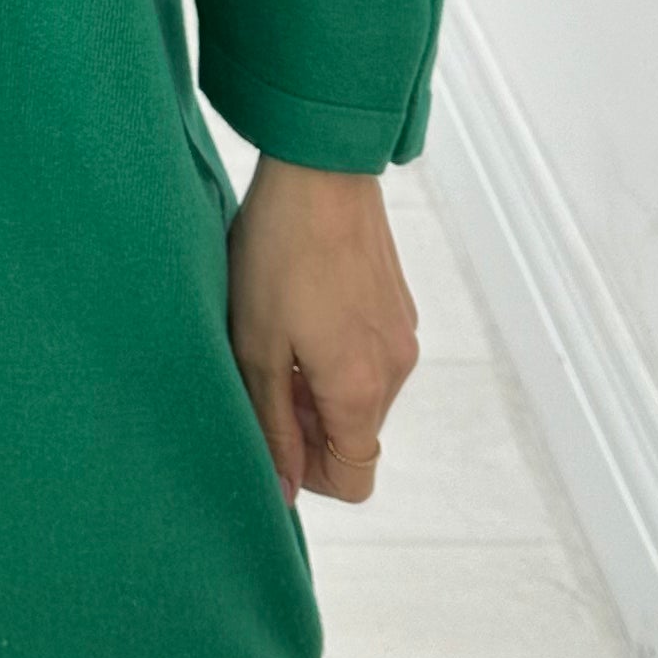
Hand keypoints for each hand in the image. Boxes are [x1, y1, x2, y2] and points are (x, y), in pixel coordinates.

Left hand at [226, 157, 419, 508]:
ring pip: (361, 394)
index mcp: (360, 388)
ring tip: (274, 332)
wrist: (321, 168)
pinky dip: (336, 352)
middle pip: (356, 435)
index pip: (354, 478)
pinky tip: (299, 305)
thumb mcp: (255, 346)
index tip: (271, 432)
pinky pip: (370, 355)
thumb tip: (283, 488)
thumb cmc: (278, 253)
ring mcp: (402, 334)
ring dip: (319, 384)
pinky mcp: (398, 305)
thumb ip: (271, 426)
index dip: (309, 473)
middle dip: (308, 424)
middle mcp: (395, 369)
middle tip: (259, 372)